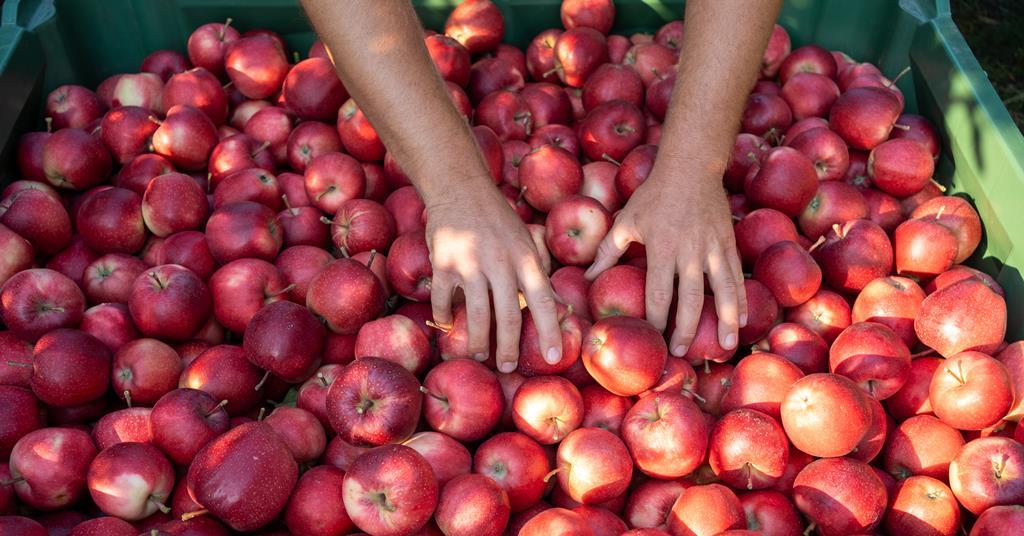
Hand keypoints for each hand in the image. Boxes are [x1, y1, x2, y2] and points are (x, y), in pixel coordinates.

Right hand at [426, 182, 561, 372]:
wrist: (461, 187)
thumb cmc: (499, 220)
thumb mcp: (526, 242)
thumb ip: (540, 275)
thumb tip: (561, 308)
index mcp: (525, 258)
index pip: (543, 301)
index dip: (549, 331)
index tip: (553, 357)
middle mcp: (501, 262)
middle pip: (508, 315)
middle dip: (508, 347)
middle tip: (507, 367)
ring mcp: (470, 262)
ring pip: (476, 313)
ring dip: (478, 340)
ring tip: (480, 354)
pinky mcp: (443, 262)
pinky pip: (443, 299)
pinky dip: (444, 316)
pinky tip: (448, 326)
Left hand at [585, 168, 746, 356]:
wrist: (691, 166)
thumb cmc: (653, 195)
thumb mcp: (626, 221)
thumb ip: (607, 251)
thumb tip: (586, 277)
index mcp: (661, 248)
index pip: (658, 293)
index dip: (656, 320)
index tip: (652, 340)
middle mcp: (689, 252)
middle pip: (690, 299)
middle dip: (687, 329)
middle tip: (683, 352)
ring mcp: (712, 248)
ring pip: (721, 290)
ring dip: (724, 320)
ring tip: (726, 347)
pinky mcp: (728, 243)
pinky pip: (735, 275)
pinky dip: (740, 298)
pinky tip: (741, 318)